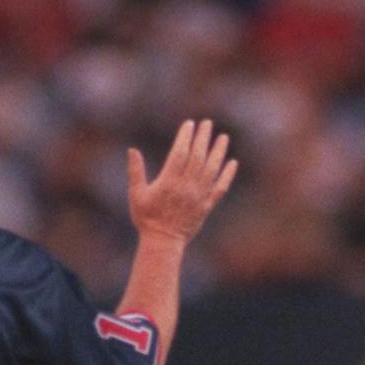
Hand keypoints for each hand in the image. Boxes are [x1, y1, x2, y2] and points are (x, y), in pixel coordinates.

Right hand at [127, 120, 236, 244]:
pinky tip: (233, 163)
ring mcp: (199, 196)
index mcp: (168, 182)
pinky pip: (220, 188)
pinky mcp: (207, 206)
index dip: (186, 137)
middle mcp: (186, 187)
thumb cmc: (146, 218)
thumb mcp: (136, 194)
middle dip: (203, 138)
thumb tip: (132, 150)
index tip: (190, 124)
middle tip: (207, 123)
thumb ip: (135, 172)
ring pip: (212, 170)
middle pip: (198, 157)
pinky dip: (227, 175)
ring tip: (223, 137)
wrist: (163, 242)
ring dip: (218, 152)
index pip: (180, 153)